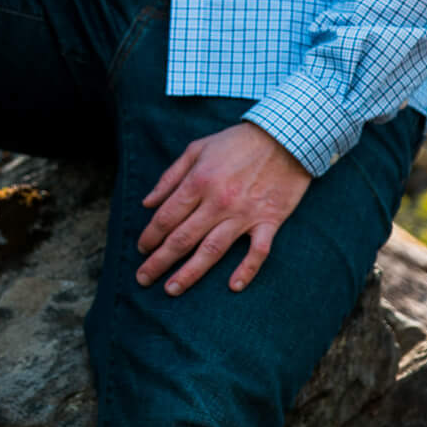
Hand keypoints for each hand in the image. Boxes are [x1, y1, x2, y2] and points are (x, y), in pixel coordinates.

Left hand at [136, 123, 310, 295]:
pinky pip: (258, 251)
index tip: (141, 249)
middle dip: (159, 261)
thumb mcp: (197, 149)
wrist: (285, 137)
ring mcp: (244, 213)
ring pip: (212, 250)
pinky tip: (233, 286)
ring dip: (190, 273)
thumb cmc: (237, 142)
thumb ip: (170, 176)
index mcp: (199, 181)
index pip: (166, 217)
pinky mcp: (269, 220)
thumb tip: (147, 202)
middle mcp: (218, 201)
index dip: (150, 236)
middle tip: (143, 279)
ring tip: (171, 290)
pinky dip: (247, 269)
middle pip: (182, 238)